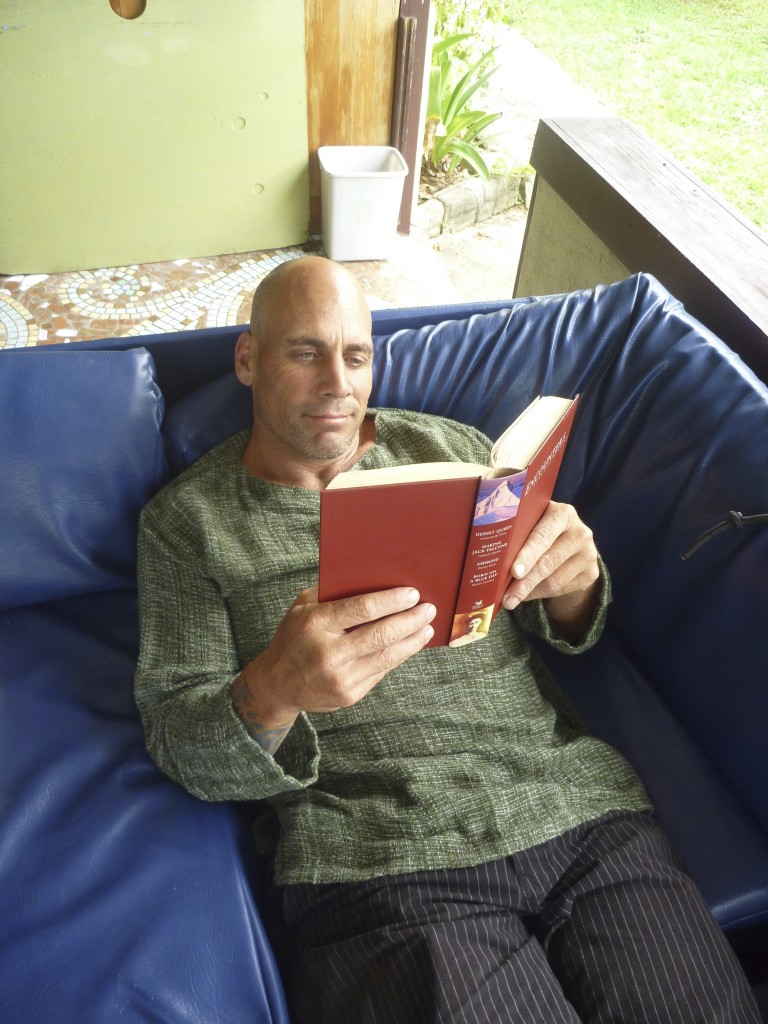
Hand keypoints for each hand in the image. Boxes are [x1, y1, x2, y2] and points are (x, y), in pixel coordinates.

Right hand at [231, 586, 435, 750]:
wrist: (277, 684)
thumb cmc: (295, 636)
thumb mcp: (302, 607)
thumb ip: (333, 594)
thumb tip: (374, 580)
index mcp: (315, 623)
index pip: (363, 608)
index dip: (392, 601)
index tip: (412, 593)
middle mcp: (328, 652)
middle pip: (381, 634)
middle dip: (410, 619)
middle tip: (428, 609)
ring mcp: (340, 677)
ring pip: (387, 656)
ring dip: (412, 640)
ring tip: (427, 628)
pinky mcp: (349, 695)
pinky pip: (381, 671)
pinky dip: (399, 656)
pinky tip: (409, 645)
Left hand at [501, 502, 599, 639]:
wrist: (570, 541)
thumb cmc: (540, 528)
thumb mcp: (532, 522)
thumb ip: (518, 530)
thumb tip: (487, 553)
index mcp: (563, 514)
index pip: (543, 536)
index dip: (527, 555)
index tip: (514, 572)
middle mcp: (581, 532)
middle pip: (548, 562)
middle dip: (524, 582)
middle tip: (507, 598)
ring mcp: (589, 554)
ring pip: (554, 581)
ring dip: (529, 592)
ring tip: (510, 599)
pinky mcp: (591, 573)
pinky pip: (560, 590)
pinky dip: (539, 594)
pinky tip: (527, 594)